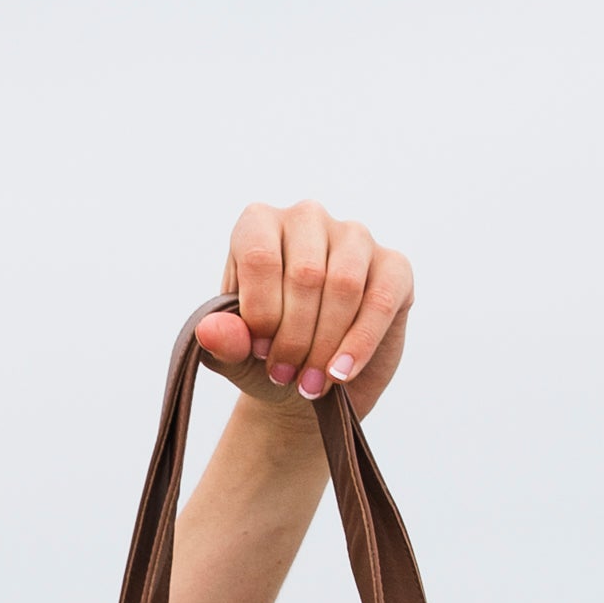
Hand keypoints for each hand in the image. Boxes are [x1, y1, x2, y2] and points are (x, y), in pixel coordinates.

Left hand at [194, 202, 412, 420]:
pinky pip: (380, 301)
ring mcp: (353, 237)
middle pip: (306, 275)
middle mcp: (307, 218)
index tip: (258, 353)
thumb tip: (209, 331)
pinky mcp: (394, 267)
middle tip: (284, 376)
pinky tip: (341, 374)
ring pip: (344, 286)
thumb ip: (223, 342)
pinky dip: (359, 344)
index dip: (260, 313)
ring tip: (309, 384)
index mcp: (259, 224)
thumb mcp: (237, 356)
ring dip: (325, 344)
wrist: (308, 380)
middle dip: (294, 337)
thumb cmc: (267, 356)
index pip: (261, 257)